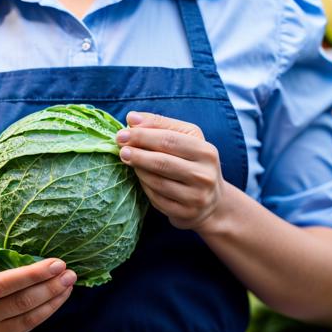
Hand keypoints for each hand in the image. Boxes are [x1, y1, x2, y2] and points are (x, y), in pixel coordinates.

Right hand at [0, 244, 75, 331]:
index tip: (54, 263)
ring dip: (52, 298)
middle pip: (17, 302)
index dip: (28, 275)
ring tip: (69, 282)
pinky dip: (49, 309)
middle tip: (68, 272)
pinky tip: (61, 295)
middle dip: (47, 286)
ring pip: (27, 316)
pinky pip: (29, 325)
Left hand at [116, 111, 224, 231]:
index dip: (143, 136)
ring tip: (129, 161)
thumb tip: (131, 117)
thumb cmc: (192, 162)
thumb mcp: (184, 138)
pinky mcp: (186, 213)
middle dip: (137, 154)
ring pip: (157, 181)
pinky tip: (141, 179)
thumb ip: (159, 124)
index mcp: (206, 151)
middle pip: (162, 161)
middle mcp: (204, 175)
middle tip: (121, 149)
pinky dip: (145, 187)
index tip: (122, 134)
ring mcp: (196, 197)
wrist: (211, 201)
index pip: (169, 140)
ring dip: (139, 170)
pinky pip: (157, 199)